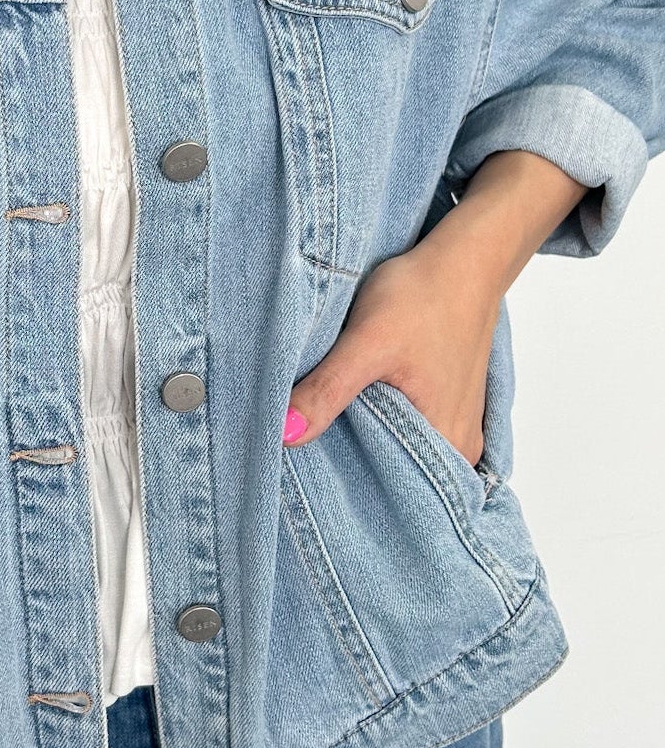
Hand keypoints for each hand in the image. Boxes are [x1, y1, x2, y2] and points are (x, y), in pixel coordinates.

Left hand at [283, 230, 498, 465]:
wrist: (462, 258)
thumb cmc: (424, 296)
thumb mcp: (367, 343)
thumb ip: (327, 391)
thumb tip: (285, 435)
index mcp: (449, 444)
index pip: (388, 488)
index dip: (344, 482)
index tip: (304, 475)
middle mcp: (460, 446)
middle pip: (393, 471)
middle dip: (351, 462)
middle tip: (307, 450)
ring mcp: (458, 425)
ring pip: (400, 449)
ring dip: (366, 438)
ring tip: (330, 426)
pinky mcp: (449, 404)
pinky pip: (411, 429)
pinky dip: (383, 420)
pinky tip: (357, 406)